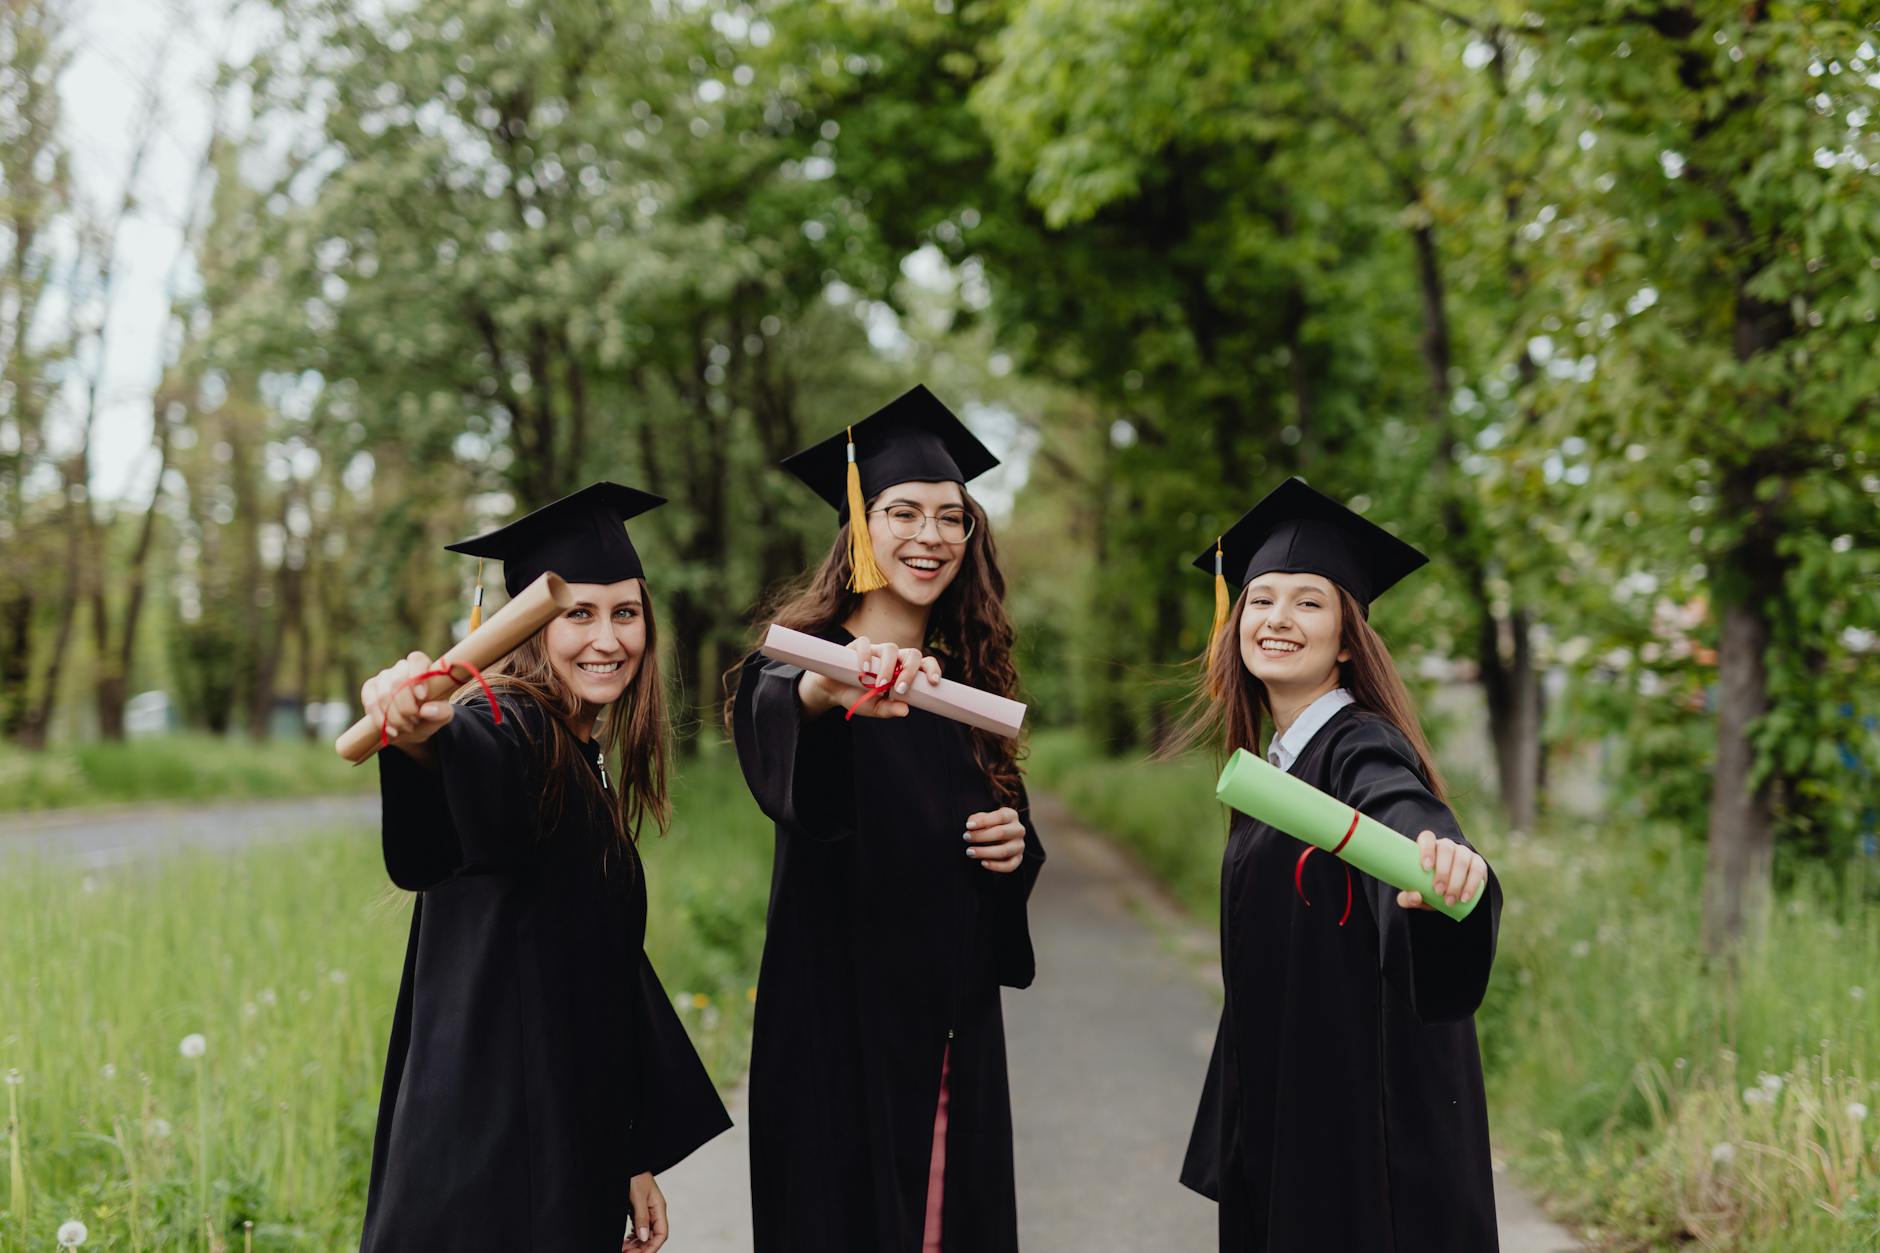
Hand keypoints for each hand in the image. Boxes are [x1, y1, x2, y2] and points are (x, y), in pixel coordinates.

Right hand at [361, 651, 455, 757]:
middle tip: (415, 721)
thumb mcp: (442, 716)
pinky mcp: (369, 689)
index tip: (422, 697)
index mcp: (422, 667)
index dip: (417, 676)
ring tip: (406, 727)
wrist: (411, 727)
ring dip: (394, 716)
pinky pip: (371, 703)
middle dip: (406, 707)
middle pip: (397, 681)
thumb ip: (441, 712)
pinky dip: (381, 720)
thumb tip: (427, 710)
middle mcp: (401, 668)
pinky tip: (391, 730)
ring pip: (383, 694)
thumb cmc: (430, 715)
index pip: (416, 660)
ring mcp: (383, 677)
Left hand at [622, 1172, 666, 1250]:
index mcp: (659, 1207)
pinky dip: (632, 1237)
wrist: (627, 1162)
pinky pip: (638, 1228)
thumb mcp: (637, 1196)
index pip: (661, 1234)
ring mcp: (646, 1210)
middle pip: (652, 1236)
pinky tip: (625, 1241)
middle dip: (641, 1248)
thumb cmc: (634, 1174)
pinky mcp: (637, 1209)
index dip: (652, 1248)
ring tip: (624, 1249)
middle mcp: (654, 1210)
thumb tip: (643, 1237)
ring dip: (636, 1244)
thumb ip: (641, 1216)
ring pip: (644, 1234)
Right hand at [798, 636, 942, 717]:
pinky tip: (863, 670)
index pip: (924, 663)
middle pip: (912, 654)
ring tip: (880, 685)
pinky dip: (865, 655)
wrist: (833, 691)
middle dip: (910, 671)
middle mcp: (893, 658)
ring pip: (891, 649)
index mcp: (903, 670)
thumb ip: (889, 709)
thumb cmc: (858, 697)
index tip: (933, 682)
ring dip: (888, 667)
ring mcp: (876, 651)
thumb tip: (905, 710)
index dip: (932, 669)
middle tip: (901, 689)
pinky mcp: (857, 647)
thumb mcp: (874, 708)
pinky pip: (864, 643)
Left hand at [964, 806, 1026, 872]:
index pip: (1000, 817)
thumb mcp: (983, 818)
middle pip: (1002, 833)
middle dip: (981, 836)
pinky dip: (996, 866)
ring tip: (970, 852)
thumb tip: (971, 824)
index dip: (983, 821)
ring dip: (985, 852)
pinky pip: (1009, 865)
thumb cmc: (989, 825)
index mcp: (1011, 816)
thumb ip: (977, 818)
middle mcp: (1018, 830)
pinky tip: (983, 863)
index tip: (968, 826)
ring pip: (1004, 851)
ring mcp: (1019, 845)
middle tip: (966, 837)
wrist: (999, 838)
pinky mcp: (1018, 859)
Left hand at [1397, 831, 1487, 910]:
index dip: (1427, 849)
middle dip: (1443, 871)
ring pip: (1462, 860)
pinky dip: (1471, 885)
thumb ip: (1407, 898)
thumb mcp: (1415, 893)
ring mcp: (1464, 852)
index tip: (1426, 867)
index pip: (1427, 838)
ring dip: (1456, 881)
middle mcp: (1447, 846)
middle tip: (1438, 891)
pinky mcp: (1478, 863)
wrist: (1450, 894)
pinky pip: (1477, 870)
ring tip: (1449, 900)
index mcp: (1429, 846)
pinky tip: (1464, 898)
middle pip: (1446, 849)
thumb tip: (1415, 897)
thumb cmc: (1426, 888)